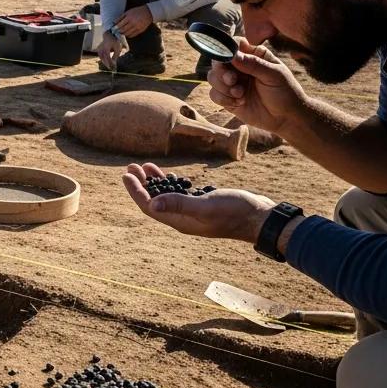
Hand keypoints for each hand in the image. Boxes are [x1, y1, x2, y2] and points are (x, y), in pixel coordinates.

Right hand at [98, 32, 122, 69]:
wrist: (108, 35)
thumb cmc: (114, 41)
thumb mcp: (117, 47)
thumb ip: (116, 55)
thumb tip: (114, 62)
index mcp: (106, 48)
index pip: (107, 57)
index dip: (110, 62)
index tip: (113, 66)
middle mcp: (101, 49)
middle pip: (104, 59)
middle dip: (108, 64)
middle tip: (111, 68)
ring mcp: (99, 49)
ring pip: (101, 58)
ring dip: (105, 62)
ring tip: (109, 66)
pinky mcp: (98, 50)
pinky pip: (100, 56)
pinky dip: (103, 60)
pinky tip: (106, 62)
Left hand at [116, 4, 152, 36]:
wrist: (148, 12)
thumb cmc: (137, 11)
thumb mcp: (128, 12)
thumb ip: (121, 17)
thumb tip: (114, 22)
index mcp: (129, 18)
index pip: (120, 25)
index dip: (115, 28)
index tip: (113, 29)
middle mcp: (133, 23)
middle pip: (123, 30)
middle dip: (118, 32)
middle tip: (115, 32)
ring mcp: (137, 27)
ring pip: (127, 34)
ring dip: (123, 34)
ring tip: (121, 33)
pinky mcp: (140, 30)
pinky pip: (132, 35)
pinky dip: (128, 35)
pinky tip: (126, 33)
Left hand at [123, 162, 274, 243]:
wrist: (261, 217)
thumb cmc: (235, 212)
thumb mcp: (206, 206)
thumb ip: (179, 204)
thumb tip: (152, 203)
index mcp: (180, 221)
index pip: (149, 206)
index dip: (135, 191)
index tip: (125, 175)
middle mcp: (183, 219)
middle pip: (154, 201)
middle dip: (140, 184)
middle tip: (130, 167)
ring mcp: (193, 213)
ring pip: (166, 197)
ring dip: (154, 182)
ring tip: (144, 166)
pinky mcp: (203, 205)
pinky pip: (180, 194)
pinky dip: (171, 184)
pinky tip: (168, 175)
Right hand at [207, 39, 306, 135]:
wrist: (286, 117)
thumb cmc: (285, 92)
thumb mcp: (274, 75)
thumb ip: (254, 64)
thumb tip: (233, 56)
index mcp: (253, 55)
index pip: (234, 44)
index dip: (226, 48)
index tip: (227, 58)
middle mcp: (239, 67)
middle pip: (218, 61)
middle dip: (221, 71)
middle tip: (232, 80)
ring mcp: (232, 83)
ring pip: (212, 77)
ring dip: (223, 87)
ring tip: (240, 95)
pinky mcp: (227, 98)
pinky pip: (214, 94)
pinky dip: (223, 98)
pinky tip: (239, 103)